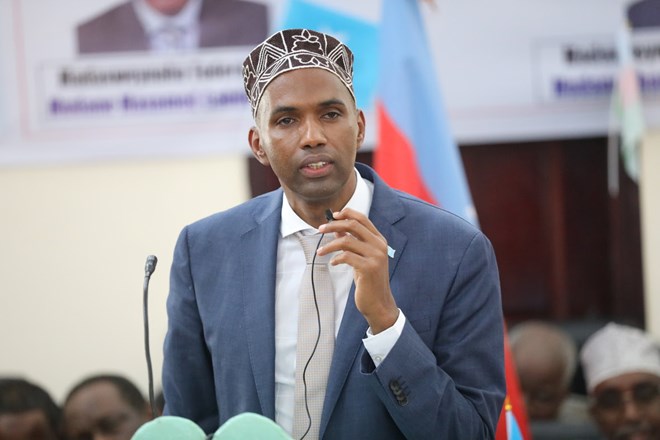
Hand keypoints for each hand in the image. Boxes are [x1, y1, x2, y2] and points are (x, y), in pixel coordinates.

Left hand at [318, 208, 398, 333]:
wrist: (379, 303)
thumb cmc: (369, 280)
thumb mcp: (361, 258)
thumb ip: (353, 243)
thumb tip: (336, 230)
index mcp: (379, 240)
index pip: (362, 218)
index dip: (346, 214)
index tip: (332, 216)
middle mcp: (379, 245)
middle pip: (353, 225)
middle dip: (333, 225)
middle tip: (320, 229)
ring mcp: (376, 256)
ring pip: (347, 240)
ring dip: (329, 245)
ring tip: (320, 251)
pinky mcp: (369, 268)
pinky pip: (346, 256)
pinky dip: (336, 258)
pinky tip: (333, 263)